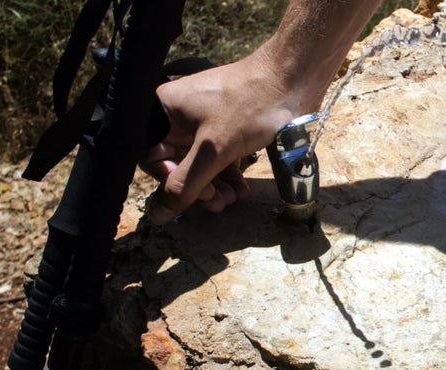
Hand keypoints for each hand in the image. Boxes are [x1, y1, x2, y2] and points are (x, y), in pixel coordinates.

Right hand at [142, 53, 308, 224]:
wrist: (293, 79)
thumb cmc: (251, 102)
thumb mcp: (213, 149)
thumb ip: (186, 184)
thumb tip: (158, 214)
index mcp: (165, 110)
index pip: (152, 157)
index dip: (170, 181)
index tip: (193, 195)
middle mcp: (182, 114)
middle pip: (178, 163)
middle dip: (198, 187)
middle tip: (216, 203)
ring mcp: (207, 120)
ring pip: (202, 163)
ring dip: (215, 186)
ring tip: (230, 200)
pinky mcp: (230, 127)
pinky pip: (221, 157)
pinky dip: (229, 175)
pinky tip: (241, 190)